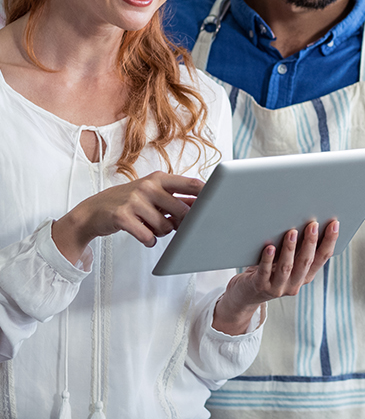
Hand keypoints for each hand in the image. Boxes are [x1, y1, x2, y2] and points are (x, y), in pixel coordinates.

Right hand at [52, 171, 203, 263]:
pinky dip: (149, 240)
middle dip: (181, 224)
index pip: (192, 184)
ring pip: (166, 227)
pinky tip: (144, 235)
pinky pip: (148, 236)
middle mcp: (148, 186)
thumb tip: (204, 207)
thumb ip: (177, 199)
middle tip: (171, 224)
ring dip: (161, 233)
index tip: (218, 205)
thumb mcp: (153, 194)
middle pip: (183, 211)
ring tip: (150, 226)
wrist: (94, 210)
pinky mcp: (122, 216)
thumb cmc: (131, 202)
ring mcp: (134, 200)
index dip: (207, 195)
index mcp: (159, 178)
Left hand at [212, 219, 338, 334]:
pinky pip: (264, 271)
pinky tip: (269, 247)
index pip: (322, 258)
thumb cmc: (269, 270)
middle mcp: (295, 284)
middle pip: (306, 262)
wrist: (246, 294)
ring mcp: (278, 287)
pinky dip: (267, 259)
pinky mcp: (260, 286)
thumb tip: (305, 220)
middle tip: (313, 224)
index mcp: (305, 276)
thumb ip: (297, 248)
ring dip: (290, 249)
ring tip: (292, 232)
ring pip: (286, 267)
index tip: (335, 224)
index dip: (330, 241)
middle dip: (311, 242)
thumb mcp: (287, 261)